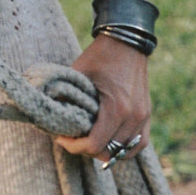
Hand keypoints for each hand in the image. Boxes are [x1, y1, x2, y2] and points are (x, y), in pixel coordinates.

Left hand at [55, 33, 150, 166]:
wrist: (126, 42)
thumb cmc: (99, 56)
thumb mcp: (78, 73)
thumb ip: (65, 94)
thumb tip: (49, 110)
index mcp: (117, 108)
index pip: (96, 145)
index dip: (75, 147)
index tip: (62, 137)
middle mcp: (133, 117)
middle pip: (109, 152)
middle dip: (87, 150)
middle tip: (72, 139)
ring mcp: (143, 117)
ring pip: (126, 152)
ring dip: (106, 151)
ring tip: (89, 141)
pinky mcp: (147, 114)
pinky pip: (140, 143)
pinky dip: (124, 148)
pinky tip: (109, 142)